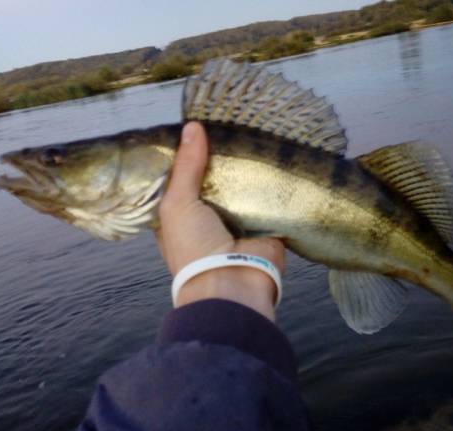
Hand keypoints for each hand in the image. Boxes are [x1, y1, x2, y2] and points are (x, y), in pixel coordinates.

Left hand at [155, 122, 285, 320]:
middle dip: (221, 160)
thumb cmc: (193, 246)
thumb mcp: (178, 203)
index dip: (188, 157)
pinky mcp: (265, 225)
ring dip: (247, 169)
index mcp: (180, 217)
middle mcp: (207, 219)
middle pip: (215, 182)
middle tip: (231, 125)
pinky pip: (268, 197)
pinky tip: (274, 155)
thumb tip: (192, 127)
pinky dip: (271, 182)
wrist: (233, 284)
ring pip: (242, 188)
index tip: (198, 127)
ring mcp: (237, 222)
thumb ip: (186, 166)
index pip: (182, 181)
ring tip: (254, 133)